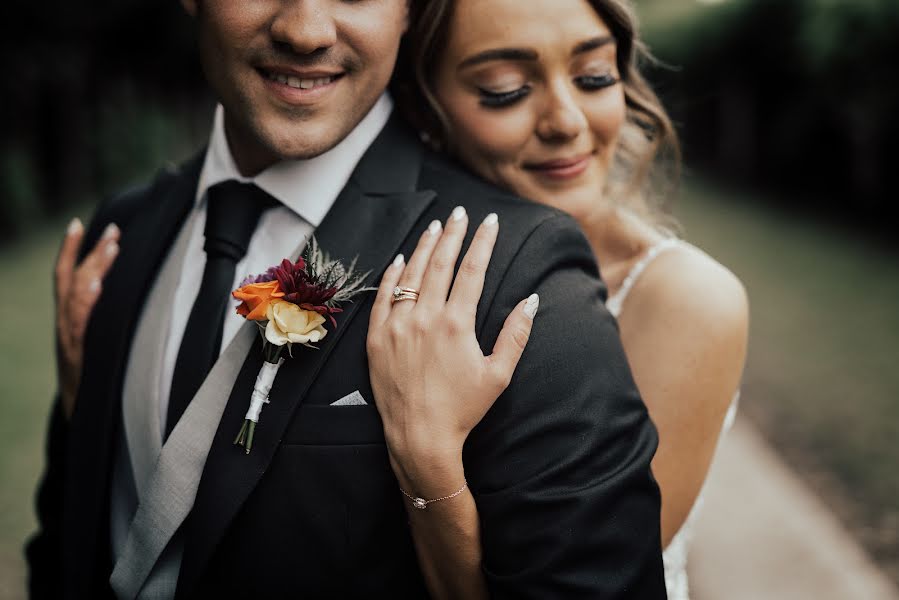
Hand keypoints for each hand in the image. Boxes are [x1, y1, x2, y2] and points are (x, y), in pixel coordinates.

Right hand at [55, 219, 119, 419]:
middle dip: (91, 253)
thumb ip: (107, 318)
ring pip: (77, 298)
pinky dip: (86, 306)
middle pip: (74, 280)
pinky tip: (97, 289)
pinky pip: (80, 327)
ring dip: (94, 271)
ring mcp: (70, 341)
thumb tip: (130, 293)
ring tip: (110, 249)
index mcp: (69, 319)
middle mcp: (65, 325)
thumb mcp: (98, 342)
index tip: (78, 223)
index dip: (69, 250)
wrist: (81, 416)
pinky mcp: (77, 357)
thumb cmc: (94, 375)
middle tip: (112, 231)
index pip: (65, 276)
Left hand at [366, 207, 538, 492]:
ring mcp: (398, 326)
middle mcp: (425, 318)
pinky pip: (383, 297)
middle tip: (460, 213)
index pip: (472, 270)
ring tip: (435, 227)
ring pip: (411, 275)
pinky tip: (401, 259)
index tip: (489, 222)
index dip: (482, 242)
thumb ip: (516, 334)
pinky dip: (392, 275)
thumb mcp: (498, 374)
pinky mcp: (377, 338)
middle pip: (441, 264)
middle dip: (453, 234)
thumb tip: (531, 300)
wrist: (420, 437)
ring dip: (425, 247)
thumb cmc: (463, 410)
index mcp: (457, 324)